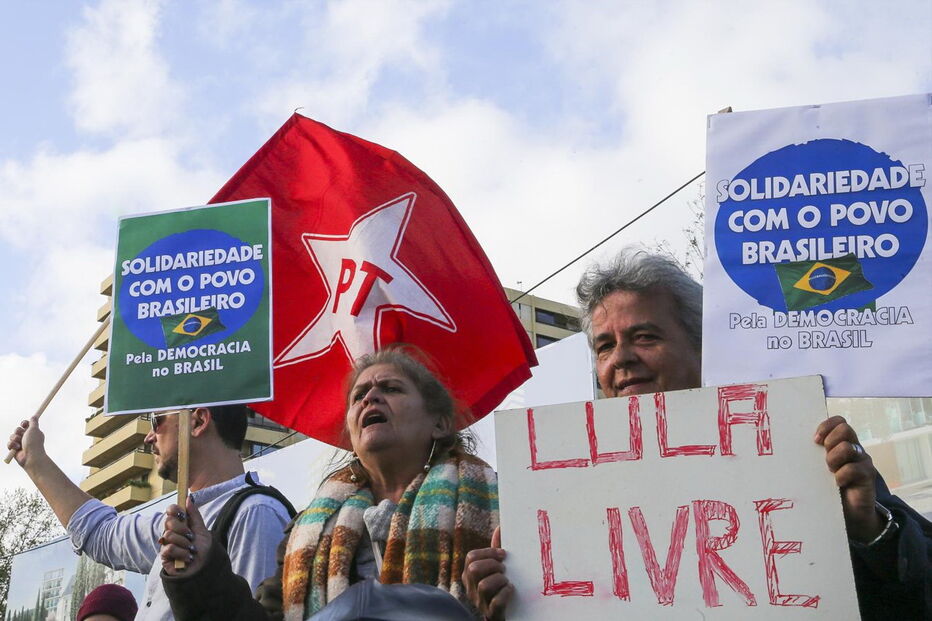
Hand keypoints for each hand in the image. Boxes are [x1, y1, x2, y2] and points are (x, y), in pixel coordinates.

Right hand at [7, 415, 47, 469]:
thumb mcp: (34, 430)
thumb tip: (35, 416)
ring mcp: (20, 443)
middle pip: (17, 430)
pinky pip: (9, 443)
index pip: (26, 425)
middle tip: (21, 434)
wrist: (31, 457)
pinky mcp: (15, 449)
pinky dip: (12, 445)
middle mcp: (27, 437)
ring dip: (15, 438)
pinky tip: (17, 448)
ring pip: (12, 436)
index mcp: (33, 432)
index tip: (24, 424)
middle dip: (18, 431)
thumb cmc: (34, 442)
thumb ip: (34, 422)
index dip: (24, 423)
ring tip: (19, 443)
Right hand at [160, 498, 210, 575]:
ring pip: (168, 535)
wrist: (205, 567)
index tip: (181, 513)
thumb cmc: (204, 550)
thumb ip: (194, 515)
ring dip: (184, 543)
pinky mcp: (164, 557)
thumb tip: (188, 498)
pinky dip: (181, 553)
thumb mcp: (202, 530)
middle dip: (182, 529)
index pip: (171, 511)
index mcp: (180, 525)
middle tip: (191, 536)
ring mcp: (167, 545)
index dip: (174, 509)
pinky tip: (187, 558)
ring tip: (191, 549)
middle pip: (168, 522)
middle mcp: (172, 533)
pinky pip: (168, 549)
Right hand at [464, 526, 512, 619]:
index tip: (503, 554)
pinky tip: (510, 590)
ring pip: (484, 586)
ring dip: (500, 579)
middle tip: (503, 568)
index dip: (488, 552)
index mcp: (469, 574)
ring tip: (506, 580)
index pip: (471, 556)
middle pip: (474, 569)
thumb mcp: (494, 568)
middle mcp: (470, 588)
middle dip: (492, 565)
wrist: (501, 614)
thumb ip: (495, 551)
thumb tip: (500, 527)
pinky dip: (505, 594)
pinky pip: (496, 603)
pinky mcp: (490, 614)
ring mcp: (479, 602)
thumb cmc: (498, 586)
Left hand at [814, 415, 881, 542]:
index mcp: (841, 442)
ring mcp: (862, 461)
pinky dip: (842, 475)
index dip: (826, 426)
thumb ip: (811, 455)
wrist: (849, 514)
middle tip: (823, 458)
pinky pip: (854, 468)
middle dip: (830, 441)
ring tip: (829, 471)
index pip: (839, 421)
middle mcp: (853, 448)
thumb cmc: (827, 488)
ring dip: (834, 458)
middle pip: (844, 429)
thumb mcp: (817, 468)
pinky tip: (837, 483)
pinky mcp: (867, 476)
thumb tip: (785, 445)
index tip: (814, 440)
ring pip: (848, 447)